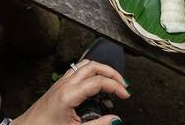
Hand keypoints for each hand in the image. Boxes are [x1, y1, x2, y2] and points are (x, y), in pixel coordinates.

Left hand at [12, 60, 128, 124]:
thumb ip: (98, 124)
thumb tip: (115, 119)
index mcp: (68, 94)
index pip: (98, 81)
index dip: (116, 86)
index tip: (125, 95)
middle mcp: (64, 84)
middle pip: (92, 66)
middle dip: (111, 72)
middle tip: (123, 84)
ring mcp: (61, 82)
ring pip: (84, 65)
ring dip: (101, 70)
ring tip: (112, 82)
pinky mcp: (59, 85)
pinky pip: (77, 71)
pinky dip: (91, 73)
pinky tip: (96, 86)